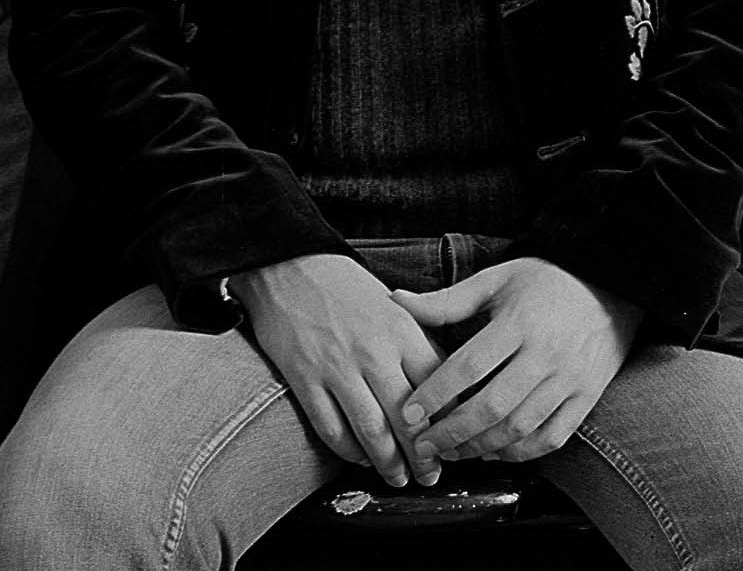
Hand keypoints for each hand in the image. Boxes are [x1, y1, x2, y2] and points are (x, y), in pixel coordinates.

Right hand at [233, 252, 446, 485]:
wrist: (288, 264)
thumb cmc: (343, 286)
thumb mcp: (393, 305)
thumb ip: (417, 342)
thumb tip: (443, 385)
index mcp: (401, 330)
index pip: (438, 386)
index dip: (450, 421)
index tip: (455, 440)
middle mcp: (373, 352)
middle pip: (408, 418)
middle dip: (423, 456)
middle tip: (430, 475)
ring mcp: (336, 368)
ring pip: (371, 431)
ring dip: (388, 463)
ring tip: (398, 478)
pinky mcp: (305, 379)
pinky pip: (330, 428)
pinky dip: (347, 451)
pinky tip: (358, 458)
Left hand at [390, 259, 642, 463]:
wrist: (611, 285)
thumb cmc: (547, 280)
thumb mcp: (497, 279)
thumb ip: (448, 299)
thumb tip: (396, 301)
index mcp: (519, 323)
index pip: (469, 366)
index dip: (436, 394)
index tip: (409, 412)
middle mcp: (546, 355)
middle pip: (493, 406)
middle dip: (452, 432)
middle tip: (423, 444)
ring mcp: (570, 380)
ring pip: (520, 428)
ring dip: (481, 447)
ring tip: (452, 452)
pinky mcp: (587, 397)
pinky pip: (552, 437)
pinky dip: (520, 452)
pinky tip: (494, 451)